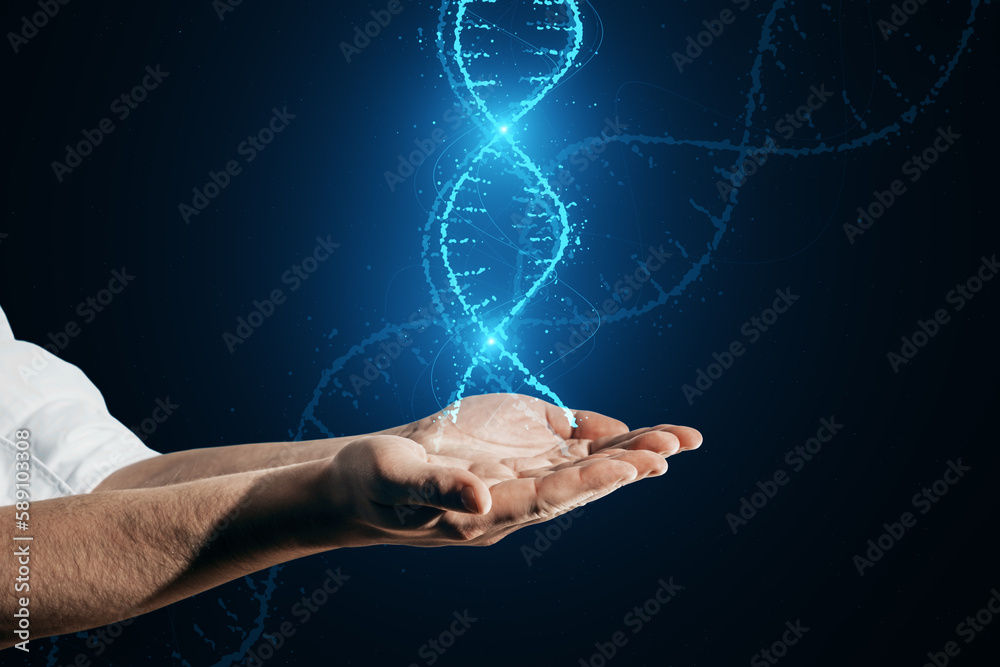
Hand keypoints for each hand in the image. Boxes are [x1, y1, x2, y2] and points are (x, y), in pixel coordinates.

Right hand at [324, 393, 701, 547]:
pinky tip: (634, 428)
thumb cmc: (375, 481)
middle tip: (674, 447)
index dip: (591, 484)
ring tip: (681, 439)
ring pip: (585, 463)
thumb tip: (481, 499)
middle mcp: (516, 495)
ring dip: (631, 451)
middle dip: (628, 465)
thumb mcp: (395, 481)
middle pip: (582, 483)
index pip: (549, 499)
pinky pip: (569, 441)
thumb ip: (438, 489)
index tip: (632, 468)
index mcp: (488, 513)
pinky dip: (603, 433)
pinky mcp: (517, 447)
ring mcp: (521, 470)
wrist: (370, 476)